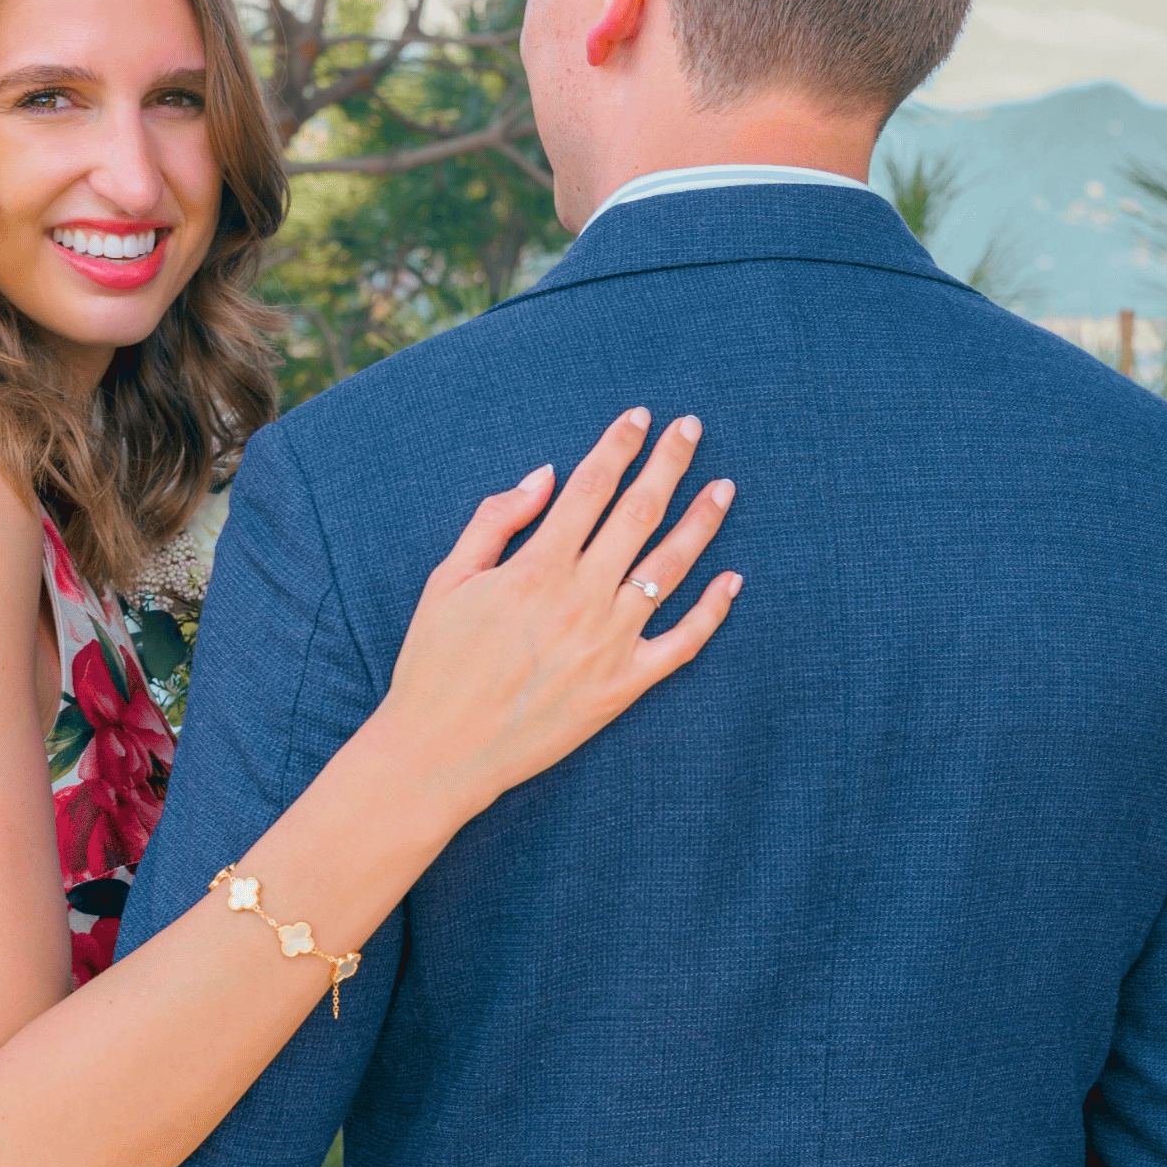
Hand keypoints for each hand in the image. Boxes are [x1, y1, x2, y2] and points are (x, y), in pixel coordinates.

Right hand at [373, 407, 739, 822]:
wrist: (439, 750)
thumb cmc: (434, 663)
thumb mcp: (446, 581)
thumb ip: (495, 522)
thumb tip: (545, 476)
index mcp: (536, 567)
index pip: (590, 488)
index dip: (617, 446)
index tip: (638, 417)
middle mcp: (582, 598)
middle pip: (639, 514)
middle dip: (668, 464)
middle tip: (690, 429)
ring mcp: (610, 643)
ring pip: (671, 568)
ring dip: (701, 522)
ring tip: (724, 488)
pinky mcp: (623, 686)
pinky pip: (683, 642)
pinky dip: (713, 610)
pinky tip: (732, 579)